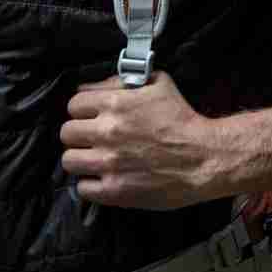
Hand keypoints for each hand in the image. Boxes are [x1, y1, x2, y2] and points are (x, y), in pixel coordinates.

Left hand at [59, 71, 220, 208]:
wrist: (204, 157)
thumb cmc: (182, 118)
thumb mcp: (157, 84)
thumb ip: (121, 81)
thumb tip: (90, 88)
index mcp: (114, 104)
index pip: (73, 105)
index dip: (82, 111)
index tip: (91, 117)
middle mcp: (106, 132)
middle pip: (66, 133)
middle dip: (79, 135)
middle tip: (92, 139)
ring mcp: (109, 163)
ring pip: (69, 161)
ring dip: (80, 159)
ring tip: (94, 160)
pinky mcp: (115, 190)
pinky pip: (83, 188)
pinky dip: (90, 184)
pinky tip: (102, 179)